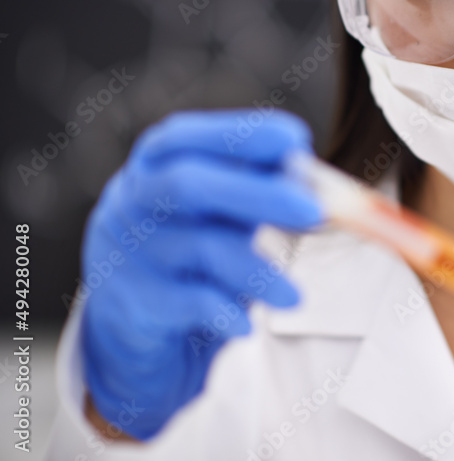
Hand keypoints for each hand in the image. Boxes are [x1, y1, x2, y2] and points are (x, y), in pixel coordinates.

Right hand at [79, 109, 321, 439]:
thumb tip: (307, 174)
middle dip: (259, 194)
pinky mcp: (136, 300)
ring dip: (256, 270)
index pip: (191, 137)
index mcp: (157, 160)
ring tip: (294, 296)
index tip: (297, 140)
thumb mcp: (222, 202)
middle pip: (190, 184)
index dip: (244, 136)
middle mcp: (135, 197)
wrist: (132, 317)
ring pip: (199, 249)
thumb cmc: (194, 239)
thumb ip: (257, 181)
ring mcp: (130, 249)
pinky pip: (186, 303)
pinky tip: (248, 324)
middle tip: (316, 210)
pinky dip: (223, 312)